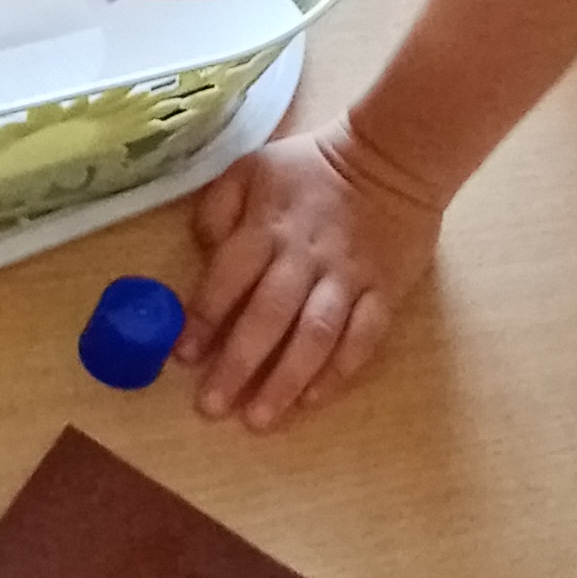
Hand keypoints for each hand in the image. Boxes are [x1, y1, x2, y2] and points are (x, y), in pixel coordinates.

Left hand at [179, 116, 443, 427]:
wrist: (393, 157)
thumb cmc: (310, 168)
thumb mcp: (251, 169)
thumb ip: (218, 209)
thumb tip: (203, 252)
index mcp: (266, 228)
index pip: (227, 279)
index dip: (203, 320)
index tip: (183, 358)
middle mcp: (304, 258)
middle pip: (268, 317)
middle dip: (237, 365)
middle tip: (211, 407)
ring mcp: (348, 278)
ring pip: (315, 336)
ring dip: (285, 381)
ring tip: (259, 420)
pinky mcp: (385, 292)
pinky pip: (362, 338)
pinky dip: (338, 371)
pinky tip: (313, 400)